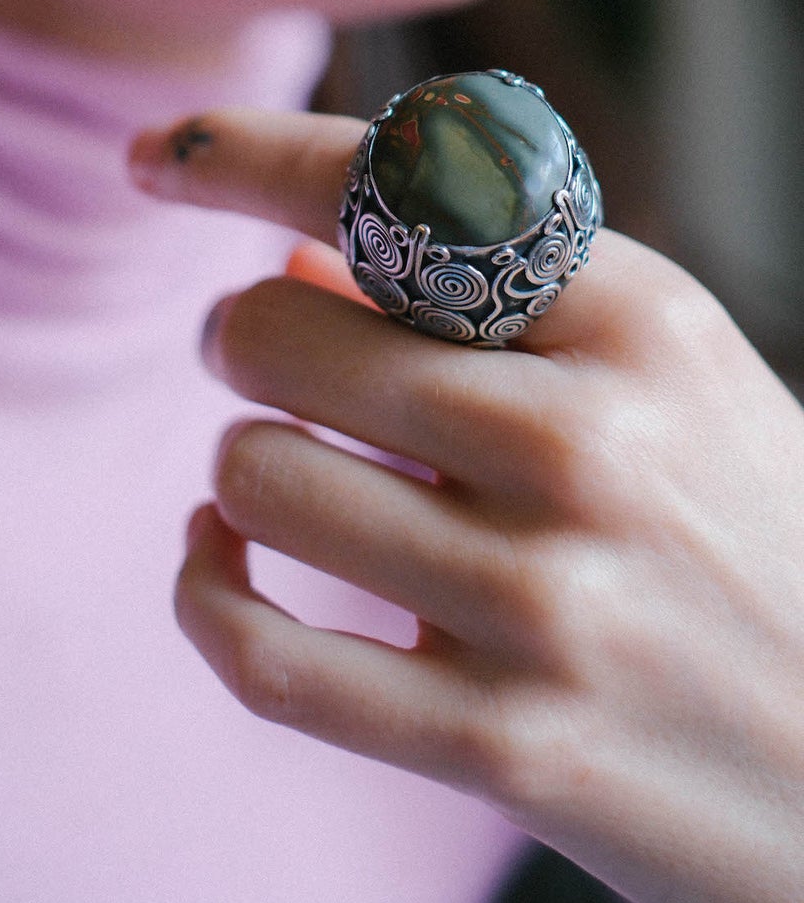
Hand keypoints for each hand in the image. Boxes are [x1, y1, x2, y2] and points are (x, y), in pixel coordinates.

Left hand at [130, 108, 803, 902]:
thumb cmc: (757, 538)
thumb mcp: (667, 381)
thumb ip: (489, 307)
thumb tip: (287, 249)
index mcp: (641, 322)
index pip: (399, 190)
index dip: (245, 155)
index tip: (159, 156)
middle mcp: (591, 445)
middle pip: (284, 334)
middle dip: (239, 335)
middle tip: (256, 350)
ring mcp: (547, 604)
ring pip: (257, 479)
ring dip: (239, 469)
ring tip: (284, 470)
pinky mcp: (504, 747)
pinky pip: (264, 653)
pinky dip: (204, 591)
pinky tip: (218, 557)